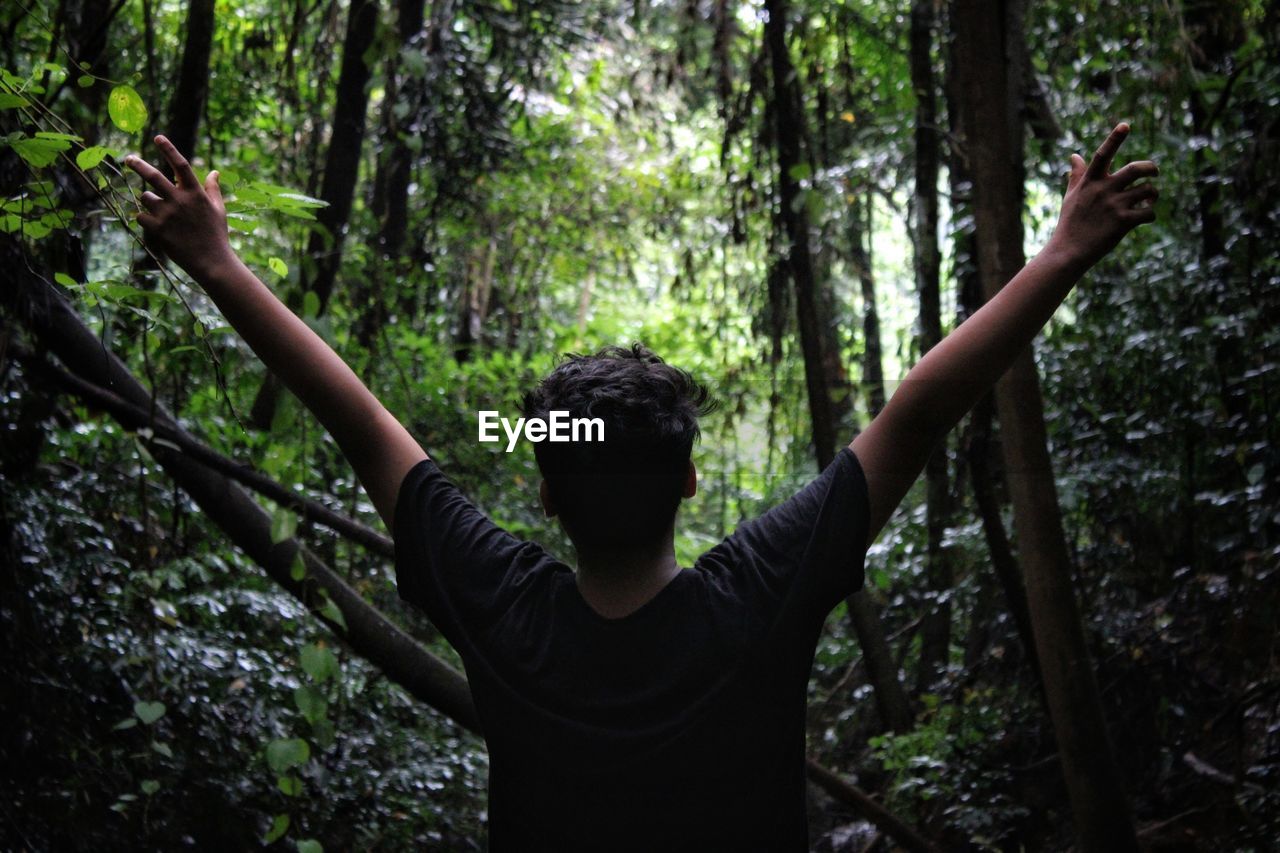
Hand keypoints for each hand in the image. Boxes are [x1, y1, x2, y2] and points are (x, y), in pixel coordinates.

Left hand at [124, 135, 232, 279]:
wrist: (212, 262)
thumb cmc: (217, 235)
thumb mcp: (219, 210)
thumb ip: (213, 189)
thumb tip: (214, 172)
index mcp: (196, 193)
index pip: (180, 165)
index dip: (168, 149)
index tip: (158, 138)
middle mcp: (180, 200)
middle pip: (152, 175)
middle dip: (138, 164)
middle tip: (129, 158)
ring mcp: (167, 214)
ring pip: (146, 198)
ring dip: (151, 202)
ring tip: (164, 215)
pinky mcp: (158, 229)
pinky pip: (141, 216)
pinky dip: (147, 219)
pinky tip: (159, 228)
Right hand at [1047, 122, 1158, 268]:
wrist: (1068, 251)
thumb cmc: (1070, 222)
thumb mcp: (1070, 196)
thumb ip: (1077, 175)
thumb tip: (1074, 156)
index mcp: (1090, 181)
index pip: (1103, 154)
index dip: (1115, 138)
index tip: (1125, 125)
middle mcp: (1103, 190)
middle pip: (1136, 169)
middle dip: (1151, 168)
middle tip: (1154, 172)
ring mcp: (1114, 206)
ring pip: (1147, 191)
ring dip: (1152, 194)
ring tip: (1148, 200)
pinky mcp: (1123, 223)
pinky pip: (1149, 212)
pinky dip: (1151, 214)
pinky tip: (1145, 217)